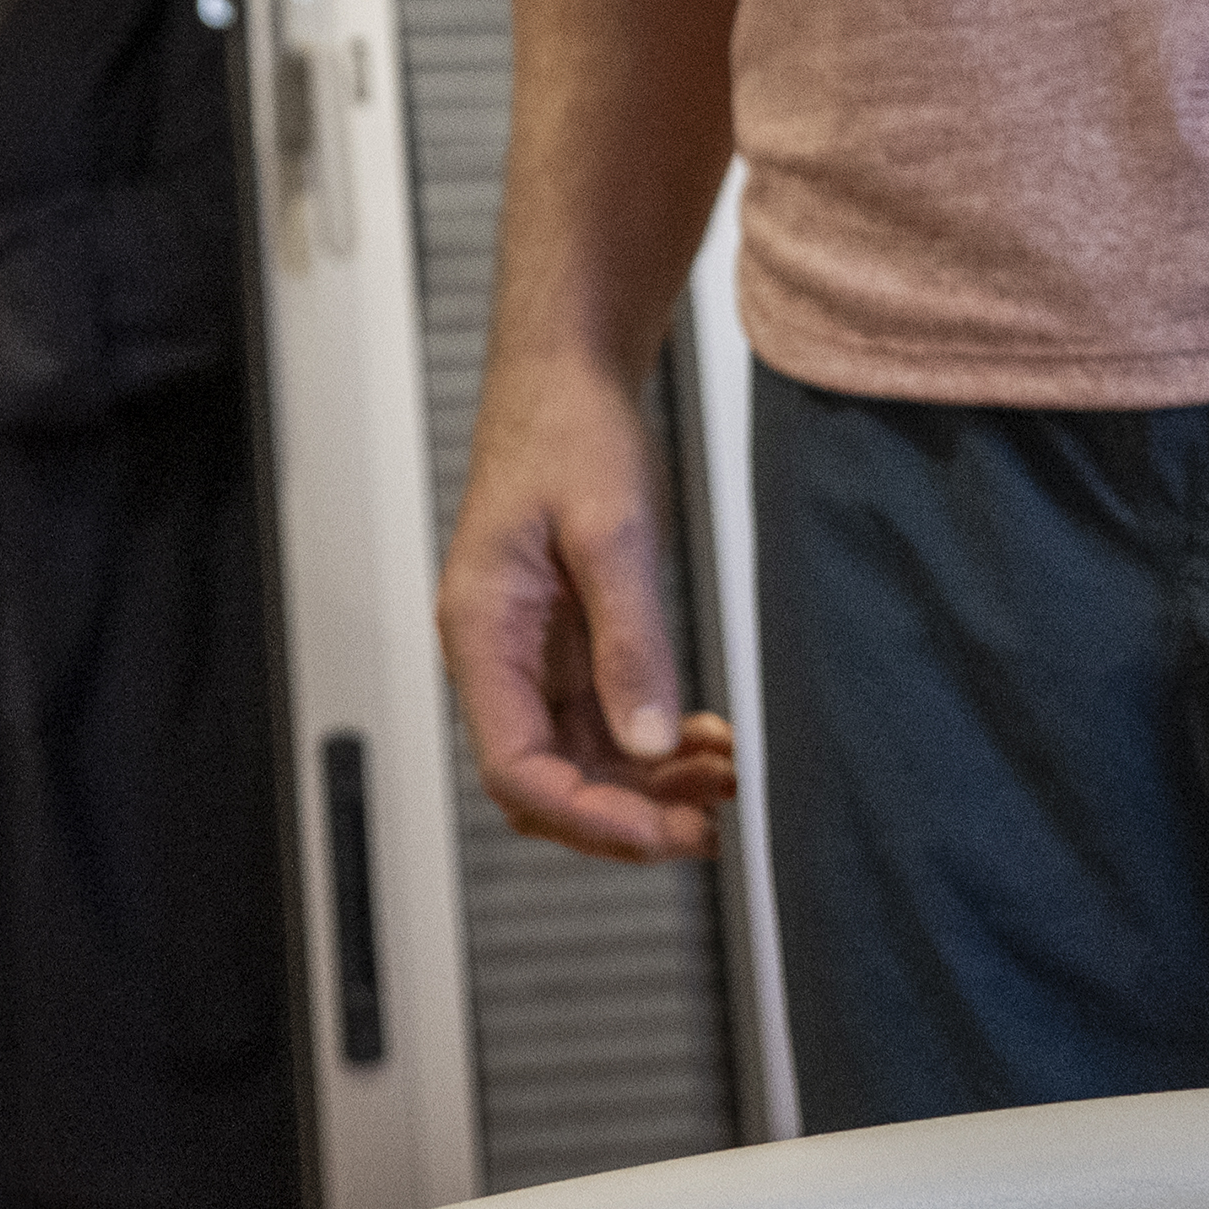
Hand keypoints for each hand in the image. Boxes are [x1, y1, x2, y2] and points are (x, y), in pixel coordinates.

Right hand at [440, 343, 739, 861]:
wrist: (567, 375)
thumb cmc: (568, 433)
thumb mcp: (610, 533)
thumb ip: (629, 642)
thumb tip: (648, 744)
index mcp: (482, 634)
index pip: (516, 771)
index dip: (588, 818)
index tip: (662, 832)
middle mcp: (497, 659)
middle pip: (548, 783)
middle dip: (626, 816)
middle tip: (709, 823)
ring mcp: (532, 656)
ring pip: (583, 761)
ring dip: (651, 785)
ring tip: (726, 777)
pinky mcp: (569, 645)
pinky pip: (608, 722)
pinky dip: (658, 743)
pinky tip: (710, 739)